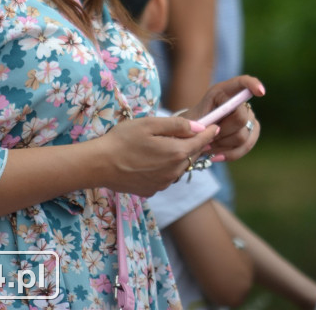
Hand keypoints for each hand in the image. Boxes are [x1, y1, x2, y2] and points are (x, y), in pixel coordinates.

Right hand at [98, 114, 220, 196]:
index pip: (201, 142)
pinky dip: (166, 168)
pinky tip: (152, 161)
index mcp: (176, 153)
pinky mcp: (152, 191)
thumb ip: (177, 125)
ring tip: (169, 146)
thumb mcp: (149, 124)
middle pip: (191, 156)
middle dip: (195, 144)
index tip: (215, 126)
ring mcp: (163, 184)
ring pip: (179, 168)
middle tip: (193, 133)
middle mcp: (174, 171)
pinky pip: (166, 177)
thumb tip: (198, 127)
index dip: (209, 133)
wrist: (100, 165)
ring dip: (179, 157)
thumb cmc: (123, 139)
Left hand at [186, 75, 264, 161]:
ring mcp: (249, 116)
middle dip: (222, 132)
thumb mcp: (191, 118)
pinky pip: (247, 146)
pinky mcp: (252, 130)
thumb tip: (215, 129)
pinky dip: (230, 153)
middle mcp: (239, 101)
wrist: (195, 132)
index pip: (242, 83)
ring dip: (223, 145)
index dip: (253, 85)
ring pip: (242, 136)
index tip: (261, 92)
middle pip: (240, 118)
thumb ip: (202, 121)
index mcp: (222, 91)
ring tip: (208, 147)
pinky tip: (217, 155)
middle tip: (207, 138)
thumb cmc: (193, 122)